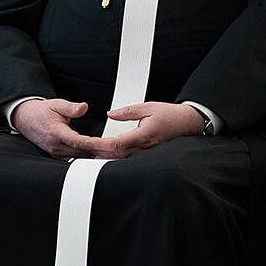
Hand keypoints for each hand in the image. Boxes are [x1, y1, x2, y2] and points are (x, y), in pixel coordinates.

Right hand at [10, 98, 110, 159]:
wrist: (24, 119)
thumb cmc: (40, 112)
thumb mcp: (56, 104)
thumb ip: (71, 107)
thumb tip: (84, 107)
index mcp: (56, 133)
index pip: (79, 142)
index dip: (94, 144)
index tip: (108, 144)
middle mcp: (56, 146)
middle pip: (82, 152)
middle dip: (100, 152)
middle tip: (118, 151)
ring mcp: (56, 152)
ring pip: (80, 157)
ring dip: (95, 155)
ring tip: (112, 154)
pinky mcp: (57, 155)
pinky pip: (74, 158)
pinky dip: (86, 156)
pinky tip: (98, 155)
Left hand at [90, 101, 206, 158]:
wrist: (188, 123)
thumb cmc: (171, 116)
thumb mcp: (147, 107)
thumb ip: (127, 111)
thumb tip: (110, 114)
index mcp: (141, 136)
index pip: (114, 144)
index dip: (97, 144)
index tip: (84, 142)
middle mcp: (142, 147)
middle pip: (112, 154)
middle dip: (94, 151)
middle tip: (77, 147)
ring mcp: (143, 152)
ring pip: (117, 158)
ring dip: (100, 155)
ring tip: (84, 150)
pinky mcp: (144, 153)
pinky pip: (124, 157)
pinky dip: (110, 155)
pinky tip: (101, 153)